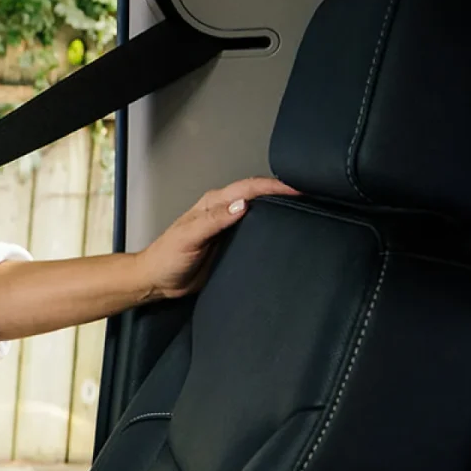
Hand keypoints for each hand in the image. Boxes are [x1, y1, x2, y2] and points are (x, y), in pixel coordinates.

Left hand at [137, 177, 298, 299]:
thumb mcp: (188, 237)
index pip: (249, 188)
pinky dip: (273, 230)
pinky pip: (257, 233)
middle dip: (284, 194)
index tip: (299, 189)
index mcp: (214, 203)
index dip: (274, 187)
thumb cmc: (167, 257)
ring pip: (261, 214)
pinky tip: (287, 235)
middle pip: (260, 197)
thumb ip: (213, 221)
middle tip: (312, 198)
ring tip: (308, 212)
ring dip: (281, 211)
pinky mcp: (233, 246)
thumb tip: (242, 205)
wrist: (158, 282)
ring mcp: (230, 229)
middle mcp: (225, 211)